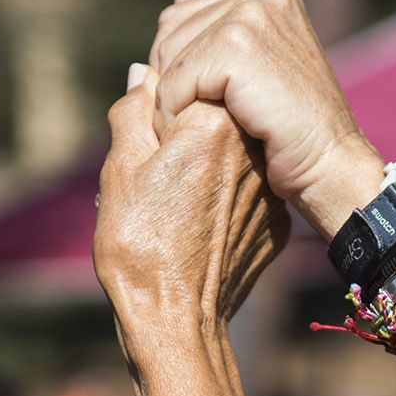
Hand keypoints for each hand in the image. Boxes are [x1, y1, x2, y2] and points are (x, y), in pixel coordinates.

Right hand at [94, 64, 290, 357]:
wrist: (176, 321)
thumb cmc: (140, 243)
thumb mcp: (119, 169)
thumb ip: (134, 111)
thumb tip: (144, 74)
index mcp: (214, 122)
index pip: (188, 83)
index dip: (157, 111)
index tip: (145, 146)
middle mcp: (254, 149)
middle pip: (214, 118)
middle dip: (184, 134)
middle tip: (157, 176)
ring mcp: (270, 189)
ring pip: (233, 157)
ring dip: (207, 165)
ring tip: (176, 205)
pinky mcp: (276, 223)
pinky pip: (246, 194)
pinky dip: (225, 201)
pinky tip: (199, 228)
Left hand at [148, 0, 384, 237]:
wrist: (331, 164)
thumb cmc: (294, 127)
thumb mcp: (262, 64)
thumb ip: (221, 26)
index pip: (184, 15)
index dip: (177, 65)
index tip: (195, 103)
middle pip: (171, 31)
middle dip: (169, 80)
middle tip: (189, 122)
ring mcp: (251, 14)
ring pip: (169, 56)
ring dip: (168, 101)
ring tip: (190, 131)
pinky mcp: (236, 46)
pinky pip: (174, 81)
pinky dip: (173, 115)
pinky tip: (192, 137)